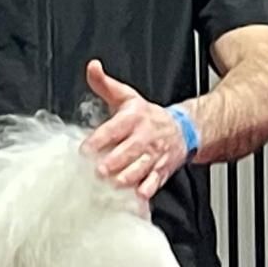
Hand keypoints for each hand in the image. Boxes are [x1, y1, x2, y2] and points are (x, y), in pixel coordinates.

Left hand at [80, 59, 188, 199]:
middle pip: (127, 152)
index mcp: (133, 118)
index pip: (113, 129)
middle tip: (97, 171)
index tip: (85, 150)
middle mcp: (143, 137)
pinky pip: (152, 184)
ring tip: (111, 186)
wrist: (182, 129)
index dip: (98, 140)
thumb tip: (92, 67)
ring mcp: (152, 156)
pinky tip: (134, 199)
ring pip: (139, 169)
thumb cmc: (147, 116)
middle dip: (112, 163)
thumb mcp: (127, 96)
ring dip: (125, 179)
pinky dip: (143, 193)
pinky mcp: (159, 172)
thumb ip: (105, 84)